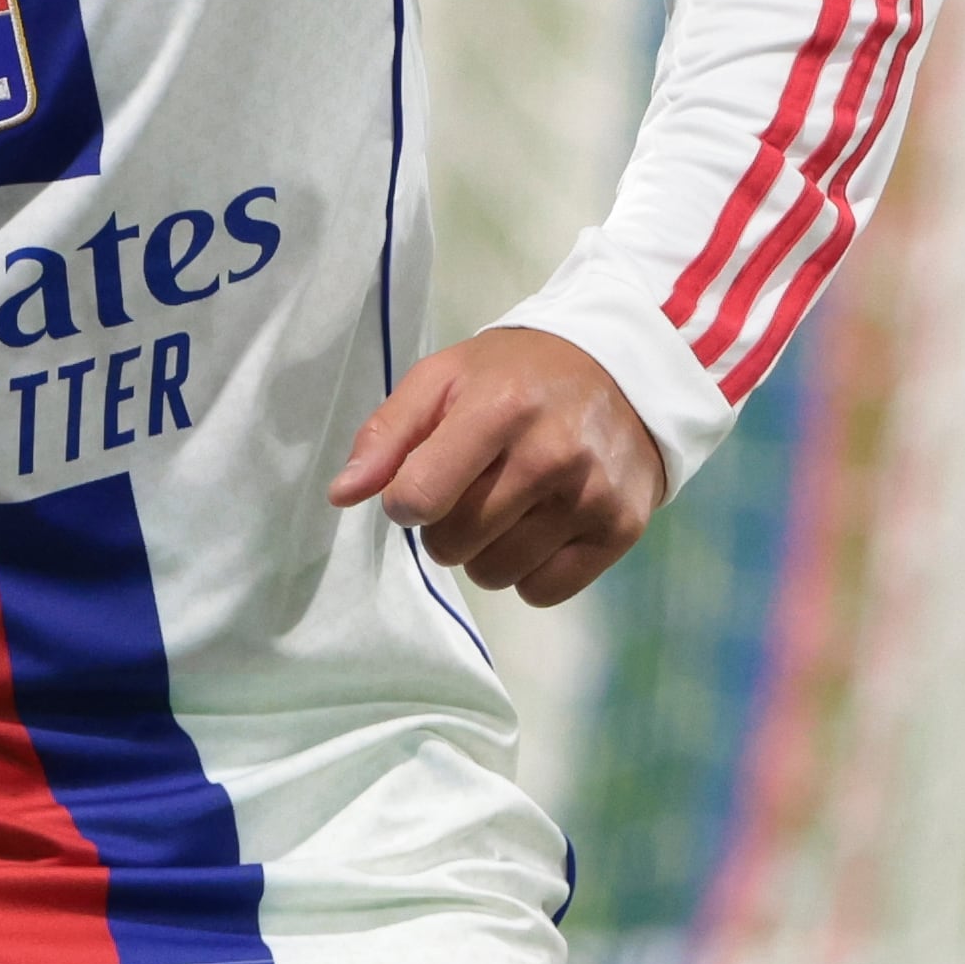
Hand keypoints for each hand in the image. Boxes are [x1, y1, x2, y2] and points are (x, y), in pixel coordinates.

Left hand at [326, 327, 668, 605]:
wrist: (623, 371)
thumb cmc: (515, 376)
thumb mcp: (442, 379)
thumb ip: (386, 434)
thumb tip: (341, 495)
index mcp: (499, 409)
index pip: (419, 497)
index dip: (404, 502)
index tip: (419, 485)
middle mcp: (551, 455)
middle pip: (452, 544)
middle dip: (444, 527)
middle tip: (469, 490)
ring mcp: (591, 496)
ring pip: (494, 575)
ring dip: (484, 552)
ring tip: (505, 508)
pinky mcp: (620, 529)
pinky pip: (542, 592)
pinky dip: (528, 572)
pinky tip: (538, 529)